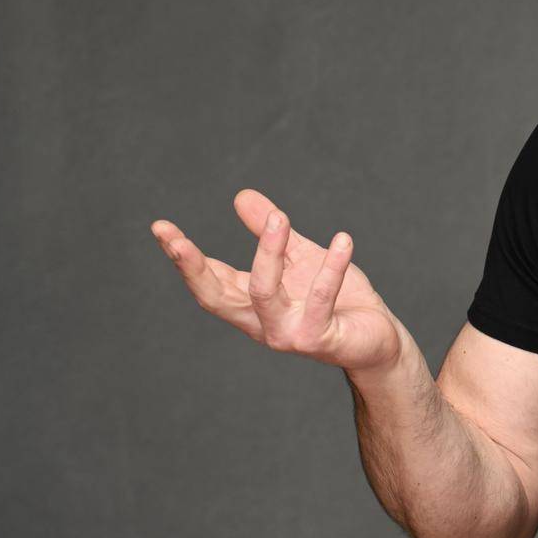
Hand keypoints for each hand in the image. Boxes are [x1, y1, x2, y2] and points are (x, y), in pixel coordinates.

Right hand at [151, 189, 403, 372]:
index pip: (209, 279)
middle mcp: (262, 323)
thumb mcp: (301, 258)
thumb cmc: (339, 301)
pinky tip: (343, 240)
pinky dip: (331, 268)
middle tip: (173, 238)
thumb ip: (272, 232)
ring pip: (264, 293)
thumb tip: (241, 195)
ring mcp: (287, 333)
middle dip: (192, 268)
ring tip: (280, 216)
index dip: (184, 256)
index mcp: (252, 304)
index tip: (160, 228)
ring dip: (269, 253)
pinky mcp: (319, 338)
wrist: (378, 341)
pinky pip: (321, 299)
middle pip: (216, 296)